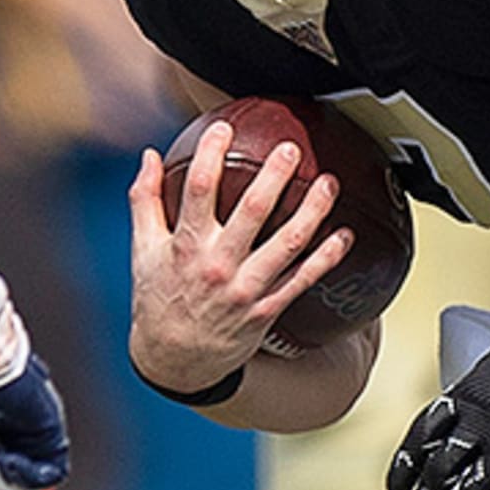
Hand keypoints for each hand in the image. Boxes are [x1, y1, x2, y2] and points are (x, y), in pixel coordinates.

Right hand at [127, 120, 352, 395]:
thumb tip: (149, 154)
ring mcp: (246, 289)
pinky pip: (303, 279)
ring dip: (313, 211)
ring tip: (330, 181)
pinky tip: (346, 234)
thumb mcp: (143, 251)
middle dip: (275, 176)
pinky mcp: (268, 309)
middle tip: (292, 148)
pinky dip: (327, 257)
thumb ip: (145, 200)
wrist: (175, 362)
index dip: (212, 156)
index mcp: (186, 246)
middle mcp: (218, 266)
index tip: (225, 127)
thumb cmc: (158, 297)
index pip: (198, 191)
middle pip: (253, 212)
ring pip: (288, 244)